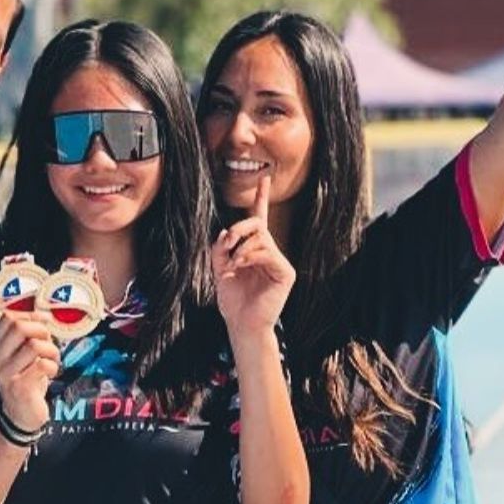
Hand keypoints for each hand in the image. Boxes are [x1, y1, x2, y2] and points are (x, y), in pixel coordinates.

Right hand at [0, 311, 59, 430]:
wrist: (21, 415)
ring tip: (52, 361)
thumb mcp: (23, 356)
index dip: (30, 316)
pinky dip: (53, 366)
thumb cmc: (26, 382)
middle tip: (48, 343)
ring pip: (34, 345)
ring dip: (51, 351)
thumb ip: (30, 336)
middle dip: (41, 331)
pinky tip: (51, 373)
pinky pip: (42, 364)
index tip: (44, 323)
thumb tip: (45, 316)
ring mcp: (6, 374)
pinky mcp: (19, 387)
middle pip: (19, 327)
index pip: (7, 319)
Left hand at [213, 175, 295, 335]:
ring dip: (240, 248)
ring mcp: (279, 262)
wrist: (242, 325)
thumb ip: (221, 248)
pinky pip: (267, 252)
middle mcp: (269, 252)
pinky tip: (239, 267)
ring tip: (231, 264)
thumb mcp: (218, 269)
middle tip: (226, 242)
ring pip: (261, 237)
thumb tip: (227, 231)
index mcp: (254, 250)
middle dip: (239, 229)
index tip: (264, 179)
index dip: (261, 199)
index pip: (259, 220)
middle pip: (257, 225)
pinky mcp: (286, 272)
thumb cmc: (232, 300)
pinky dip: (249, 257)